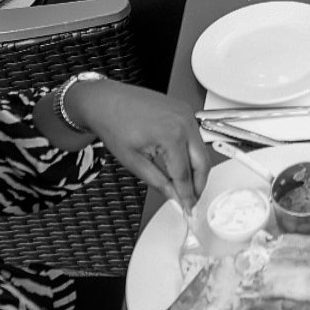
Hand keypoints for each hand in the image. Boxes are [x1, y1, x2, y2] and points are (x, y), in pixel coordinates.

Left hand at [69, 80, 208, 211]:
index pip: (185, 174)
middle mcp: (184, 122)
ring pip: (202, 149)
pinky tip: (181, 163)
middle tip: (191, 200)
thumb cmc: (115, 125)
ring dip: (196, 169)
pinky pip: (196, 137)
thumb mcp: (134, 162)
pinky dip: (192, 152)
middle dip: (198, 185)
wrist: (107, 101)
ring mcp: (187, 114)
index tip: (187, 208)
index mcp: (172, 136)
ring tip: (185, 185)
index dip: (186, 195)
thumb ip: (158, 182)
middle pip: (202, 162)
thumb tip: (174, 196)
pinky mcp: (186, 111)